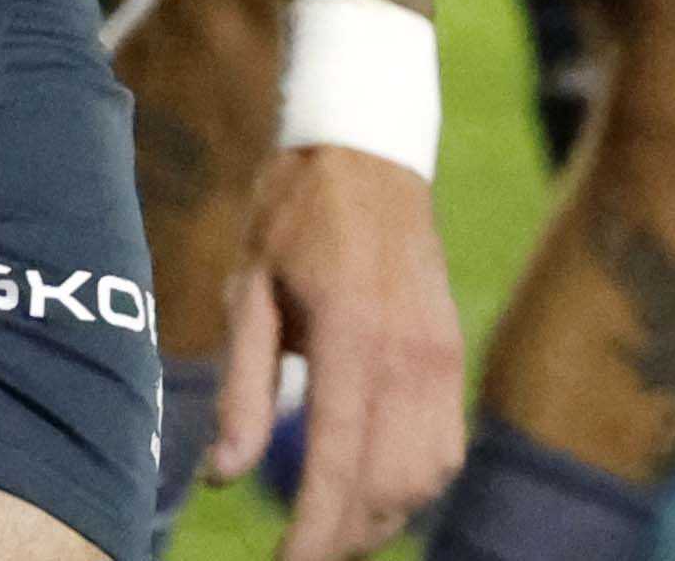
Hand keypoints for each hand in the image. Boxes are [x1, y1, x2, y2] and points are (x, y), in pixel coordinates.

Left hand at [213, 141, 467, 554]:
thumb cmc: (291, 218)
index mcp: (351, 336)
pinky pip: (444, 450)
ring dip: (378, 517)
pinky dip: (411, 486)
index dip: (312, 530)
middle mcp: (408, 356)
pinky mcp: (453, 358)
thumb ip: (241, 387)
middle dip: (340, 533)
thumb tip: (221, 479)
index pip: (337, 461)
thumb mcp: (248, 290)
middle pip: (385, 486)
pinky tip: (368, 486)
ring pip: (422, 479)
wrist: (366, 153)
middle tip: (293, 551)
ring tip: (326, 523)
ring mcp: (441, 359)